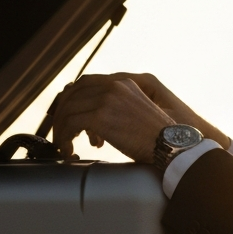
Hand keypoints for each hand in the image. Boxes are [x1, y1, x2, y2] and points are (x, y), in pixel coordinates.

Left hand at [48, 75, 172, 161]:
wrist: (171, 146)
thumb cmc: (159, 139)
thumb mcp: (138, 114)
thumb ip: (118, 109)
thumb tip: (95, 123)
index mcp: (124, 84)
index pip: (86, 83)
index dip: (71, 99)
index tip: (67, 115)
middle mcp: (114, 87)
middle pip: (72, 94)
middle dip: (62, 114)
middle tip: (62, 133)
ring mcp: (106, 100)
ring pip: (68, 110)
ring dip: (61, 129)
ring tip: (65, 146)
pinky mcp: (101, 116)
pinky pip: (70, 124)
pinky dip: (64, 138)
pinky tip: (69, 150)